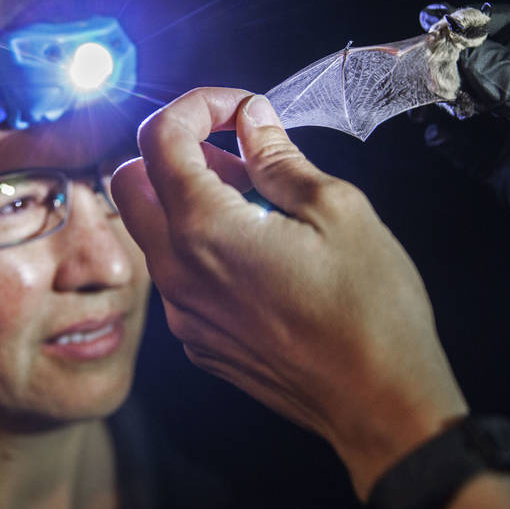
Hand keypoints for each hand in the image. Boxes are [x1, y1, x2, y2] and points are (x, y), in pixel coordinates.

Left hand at [112, 87, 467, 498]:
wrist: (379, 404)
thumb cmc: (370, 310)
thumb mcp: (338, 210)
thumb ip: (279, 158)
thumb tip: (252, 120)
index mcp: (205, 230)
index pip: (160, 137)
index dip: (198, 104)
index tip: (240, 107)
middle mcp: (177, 272)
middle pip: (130, 179)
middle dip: (177, 149)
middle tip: (238, 153)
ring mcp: (183, 312)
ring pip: (150, 228)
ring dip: (187, 196)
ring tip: (258, 201)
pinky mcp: (198, 339)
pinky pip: (176, 273)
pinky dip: (199, 244)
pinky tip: (258, 251)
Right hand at [421, 4, 509, 378]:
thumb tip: (474, 58)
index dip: (497, 23)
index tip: (453, 20)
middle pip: (506, 68)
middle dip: (466, 60)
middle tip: (426, 55)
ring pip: (485, 110)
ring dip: (453, 99)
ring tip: (422, 93)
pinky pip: (476, 155)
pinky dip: (451, 143)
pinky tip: (431, 133)